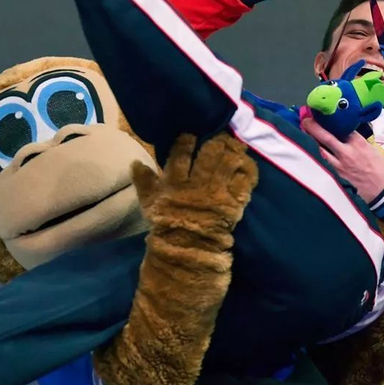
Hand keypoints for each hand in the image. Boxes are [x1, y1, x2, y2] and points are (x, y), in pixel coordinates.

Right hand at [131, 133, 257, 234]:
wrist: (187, 249)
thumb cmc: (167, 223)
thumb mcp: (149, 202)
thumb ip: (144, 181)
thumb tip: (135, 162)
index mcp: (176, 183)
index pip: (180, 155)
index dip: (186, 141)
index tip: (190, 134)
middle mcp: (198, 184)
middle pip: (209, 155)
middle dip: (215, 141)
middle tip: (219, 135)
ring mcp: (218, 193)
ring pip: (228, 164)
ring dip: (233, 151)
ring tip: (235, 145)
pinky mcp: (234, 203)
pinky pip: (245, 182)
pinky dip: (248, 170)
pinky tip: (247, 163)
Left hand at [301, 115, 383, 202]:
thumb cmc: (380, 169)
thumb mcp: (372, 149)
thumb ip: (356, 140)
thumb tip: (344, 131)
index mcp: (358, 143)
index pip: (340, 127)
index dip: (329, 120)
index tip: (321, 115)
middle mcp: (346, 153)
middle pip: (324, 136)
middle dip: (312, 126)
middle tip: (305, 120)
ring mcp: (338, 166)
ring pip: (318, 150)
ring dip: (309, 141)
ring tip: (301, 134)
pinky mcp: (333, 177)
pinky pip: (320, 164)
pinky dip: (312, 156)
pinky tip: (305, 152)